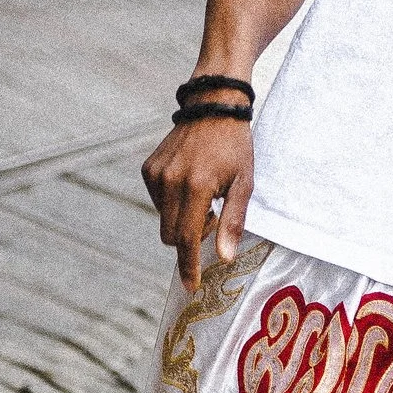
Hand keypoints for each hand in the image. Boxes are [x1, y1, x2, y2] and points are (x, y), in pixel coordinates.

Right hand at [143, 114, 253, 283]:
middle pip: (171, 235)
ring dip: (182, 220)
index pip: (187, 238)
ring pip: (163, 220)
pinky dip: (172, 204)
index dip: (188, 265)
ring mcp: (156, 174)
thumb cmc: (234, 146)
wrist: (212, 106)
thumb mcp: (244, 183)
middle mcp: (171, 181)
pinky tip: (190, 183)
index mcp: (197, 186)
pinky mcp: (148, 169)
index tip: (190, 286)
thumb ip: (232, 222)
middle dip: (189, 240)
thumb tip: (223, 258)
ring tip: (203, 196)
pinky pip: (157, 202)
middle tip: (212, 219)